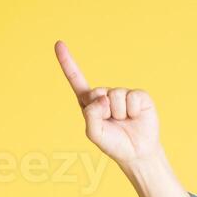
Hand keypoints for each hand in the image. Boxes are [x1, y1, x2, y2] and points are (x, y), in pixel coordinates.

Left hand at [54, 40, 162, 169]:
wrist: (138, 152)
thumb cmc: (114, 144)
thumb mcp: (94, 134)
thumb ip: (91, 116)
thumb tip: (102, 97)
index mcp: (89, 103)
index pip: (76, 80)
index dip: (67, 62)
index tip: (58, 44)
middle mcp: (104, 95)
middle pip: (96, 92)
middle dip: (102, 110)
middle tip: (111, 122)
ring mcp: (121, 94)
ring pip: (114, 96)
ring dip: (119, 113)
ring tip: (124, 122)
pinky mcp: (138, 95)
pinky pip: (131, 97)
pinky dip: (132, 110)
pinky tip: (135, 117)